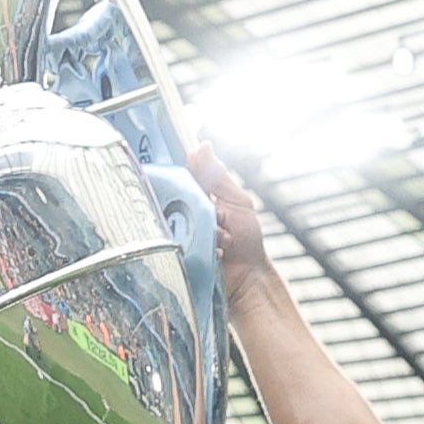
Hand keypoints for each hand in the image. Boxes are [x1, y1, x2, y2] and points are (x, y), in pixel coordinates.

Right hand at [189, 146, 277, 289]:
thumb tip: (202, 146)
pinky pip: (179, 244)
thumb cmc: (246, 239)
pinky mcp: (178, 253)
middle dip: (203, 209)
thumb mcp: (238, 201)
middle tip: (222, 220)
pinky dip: (205, 246)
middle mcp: (185, 213)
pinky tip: (218, 253)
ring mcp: (180, 233)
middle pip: (176, 198)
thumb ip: (219, 176)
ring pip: (179, 221)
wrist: (247, 277)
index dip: (182, 173)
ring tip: (227, 240)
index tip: (192, 178)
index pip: (181, 176)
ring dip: (209, 230)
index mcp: (199, 197)